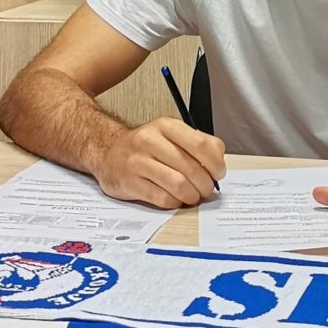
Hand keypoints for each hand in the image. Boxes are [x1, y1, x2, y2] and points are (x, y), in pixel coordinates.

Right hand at [92, 117, 225, 208]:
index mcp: (166, 126)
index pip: (201, 144)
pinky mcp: (130, 183)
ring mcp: (138, 162)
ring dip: (192, 195)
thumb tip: (218, 163)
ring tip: (193, 196)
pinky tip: (175, 198)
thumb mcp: (171, 135)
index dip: (215, 163)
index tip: (219, 173)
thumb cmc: (147, 147)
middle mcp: (150, 140)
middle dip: (205, 184)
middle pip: (191, 168)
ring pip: (178, 185)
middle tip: (207, 189)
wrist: (108, 152)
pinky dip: (175, 202)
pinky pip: (162, 198)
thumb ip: (197, 144)